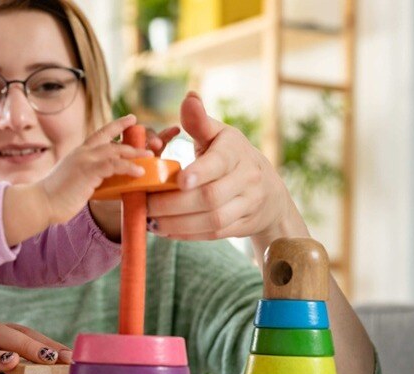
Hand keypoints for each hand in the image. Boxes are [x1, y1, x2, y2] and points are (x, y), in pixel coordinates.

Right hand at [38, 115, 153, 224]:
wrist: (40, 202)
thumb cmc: (54, 197)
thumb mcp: (74, 181)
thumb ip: (88, 177)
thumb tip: (103, 183)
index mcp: (78, 153)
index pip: (100, 135)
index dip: (116, 126)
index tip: (130, 119)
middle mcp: (82, 153)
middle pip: (111, 140)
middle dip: (131, 140)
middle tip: (148, 141)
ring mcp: (84, 160)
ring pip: (115, 150)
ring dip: (134, 153)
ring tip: (149, 157)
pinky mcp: (87, 171)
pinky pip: (114, 165)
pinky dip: (128, 167)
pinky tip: (139, 172)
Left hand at [147, 91, 304, 244]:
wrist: (267, 191)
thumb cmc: (231, 156)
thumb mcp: (219, 135)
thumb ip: (200, 122)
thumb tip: (189, 98)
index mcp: (236, 151)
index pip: (219, 163)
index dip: (200, 172)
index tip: (178, 180)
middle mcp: (247, 178)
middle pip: (210, 197)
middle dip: (174, 204)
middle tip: (146, 204)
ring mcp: (247, 204)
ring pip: (212, 220)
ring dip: (177, 223)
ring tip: (150, 221)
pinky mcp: (241, 226)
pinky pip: (213, 234)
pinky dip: (186, 234)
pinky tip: (164, 230)